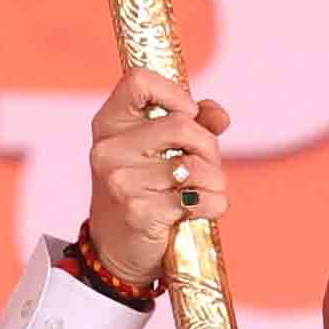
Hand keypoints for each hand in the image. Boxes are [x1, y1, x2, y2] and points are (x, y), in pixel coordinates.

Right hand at [87, 68, 230, 291]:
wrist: (116, 248)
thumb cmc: (142, 190)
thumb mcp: (157, 150)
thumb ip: (192, 123)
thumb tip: (220, 116)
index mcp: (109, 123)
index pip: (138, 80)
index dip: (174, 92)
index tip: (188, 114)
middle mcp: (108, 149)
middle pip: (180, 124)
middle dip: (208, 146)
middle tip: (207, 163)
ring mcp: (120, 181)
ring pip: (194, 165)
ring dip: (215, 179)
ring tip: (207, 189)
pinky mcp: (139, 212)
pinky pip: (199, 199)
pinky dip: (214, 204)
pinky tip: (203, 210)